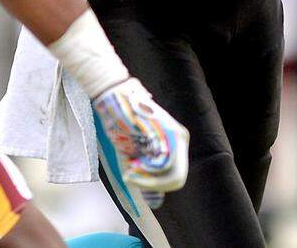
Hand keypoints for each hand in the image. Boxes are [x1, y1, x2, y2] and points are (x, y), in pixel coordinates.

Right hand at [92, 78, 189, 204]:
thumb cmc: (121, 123)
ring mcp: (177, 136)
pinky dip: (146, 175)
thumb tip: (153, 198)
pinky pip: (164, 167)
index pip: (175, 177)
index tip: (134, 181)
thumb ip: (144, 170)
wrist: (115, 98)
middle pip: (177, 180)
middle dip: (154, 186)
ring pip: (173, 177)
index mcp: (175, 144)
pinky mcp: (170, 134)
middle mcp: (181, 139)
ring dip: (148, 182)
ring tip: (129, 172)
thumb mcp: (134, 150)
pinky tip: (131, 168)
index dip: (156, 186)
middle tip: (131, 179)